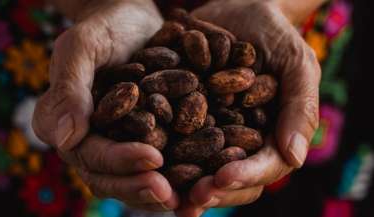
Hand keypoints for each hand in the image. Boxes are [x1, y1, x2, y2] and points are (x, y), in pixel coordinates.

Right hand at [32, 0, 178, 210]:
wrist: (133, 23)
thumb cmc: (106, 29)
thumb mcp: (84, 46)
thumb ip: (70, 88)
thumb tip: (63, 138)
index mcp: (67, 124)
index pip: (90, 153)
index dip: (119, 161)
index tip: (153, 158)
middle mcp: (91, 142)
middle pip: (110, 177)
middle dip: (140, 187)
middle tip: (171, 194)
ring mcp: (117, 144)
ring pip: (133, 180)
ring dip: (159, 194)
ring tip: (188, 200)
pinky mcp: (144, 141)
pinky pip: (157, 168)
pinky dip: (176, 179)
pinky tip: (198, 184)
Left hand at [176, 0, 320, 215]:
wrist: (239, 10)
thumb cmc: (274, 35)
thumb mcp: (296, 63)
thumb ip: (301, 107)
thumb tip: (295, 157)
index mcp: (271, 136)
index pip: (263, 166)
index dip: (245, 176)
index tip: (222, 178)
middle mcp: (240, 141)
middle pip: (230, 178)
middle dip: (211, 190)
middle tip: (190, 199)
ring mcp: (212, 132)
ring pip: (200, 168)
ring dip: (183, 184)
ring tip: (163, 192)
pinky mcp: (185, 117)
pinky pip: (173, 140)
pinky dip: (161, 153)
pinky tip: (143, 160)